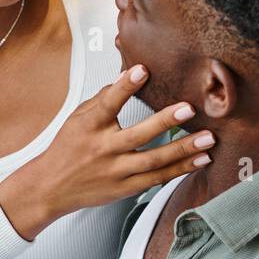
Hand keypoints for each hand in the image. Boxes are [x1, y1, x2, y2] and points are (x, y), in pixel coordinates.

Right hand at [0, 65, 213, 238]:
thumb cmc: (67, 148)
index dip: (124, 87)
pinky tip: (200, 160)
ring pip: (153, 162)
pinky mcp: (125, 189)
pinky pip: (156, 179)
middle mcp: (103, 150)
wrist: (50, 188)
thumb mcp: (78, 119)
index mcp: (89, 127)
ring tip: (207, 139)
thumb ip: (103, 99)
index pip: (108, 104)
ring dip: (183, 150)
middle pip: (138, 136)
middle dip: (165, 122)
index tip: (143, 70)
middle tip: (189, 109)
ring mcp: (115, 172)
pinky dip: (180, 170)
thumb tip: (128, 78)